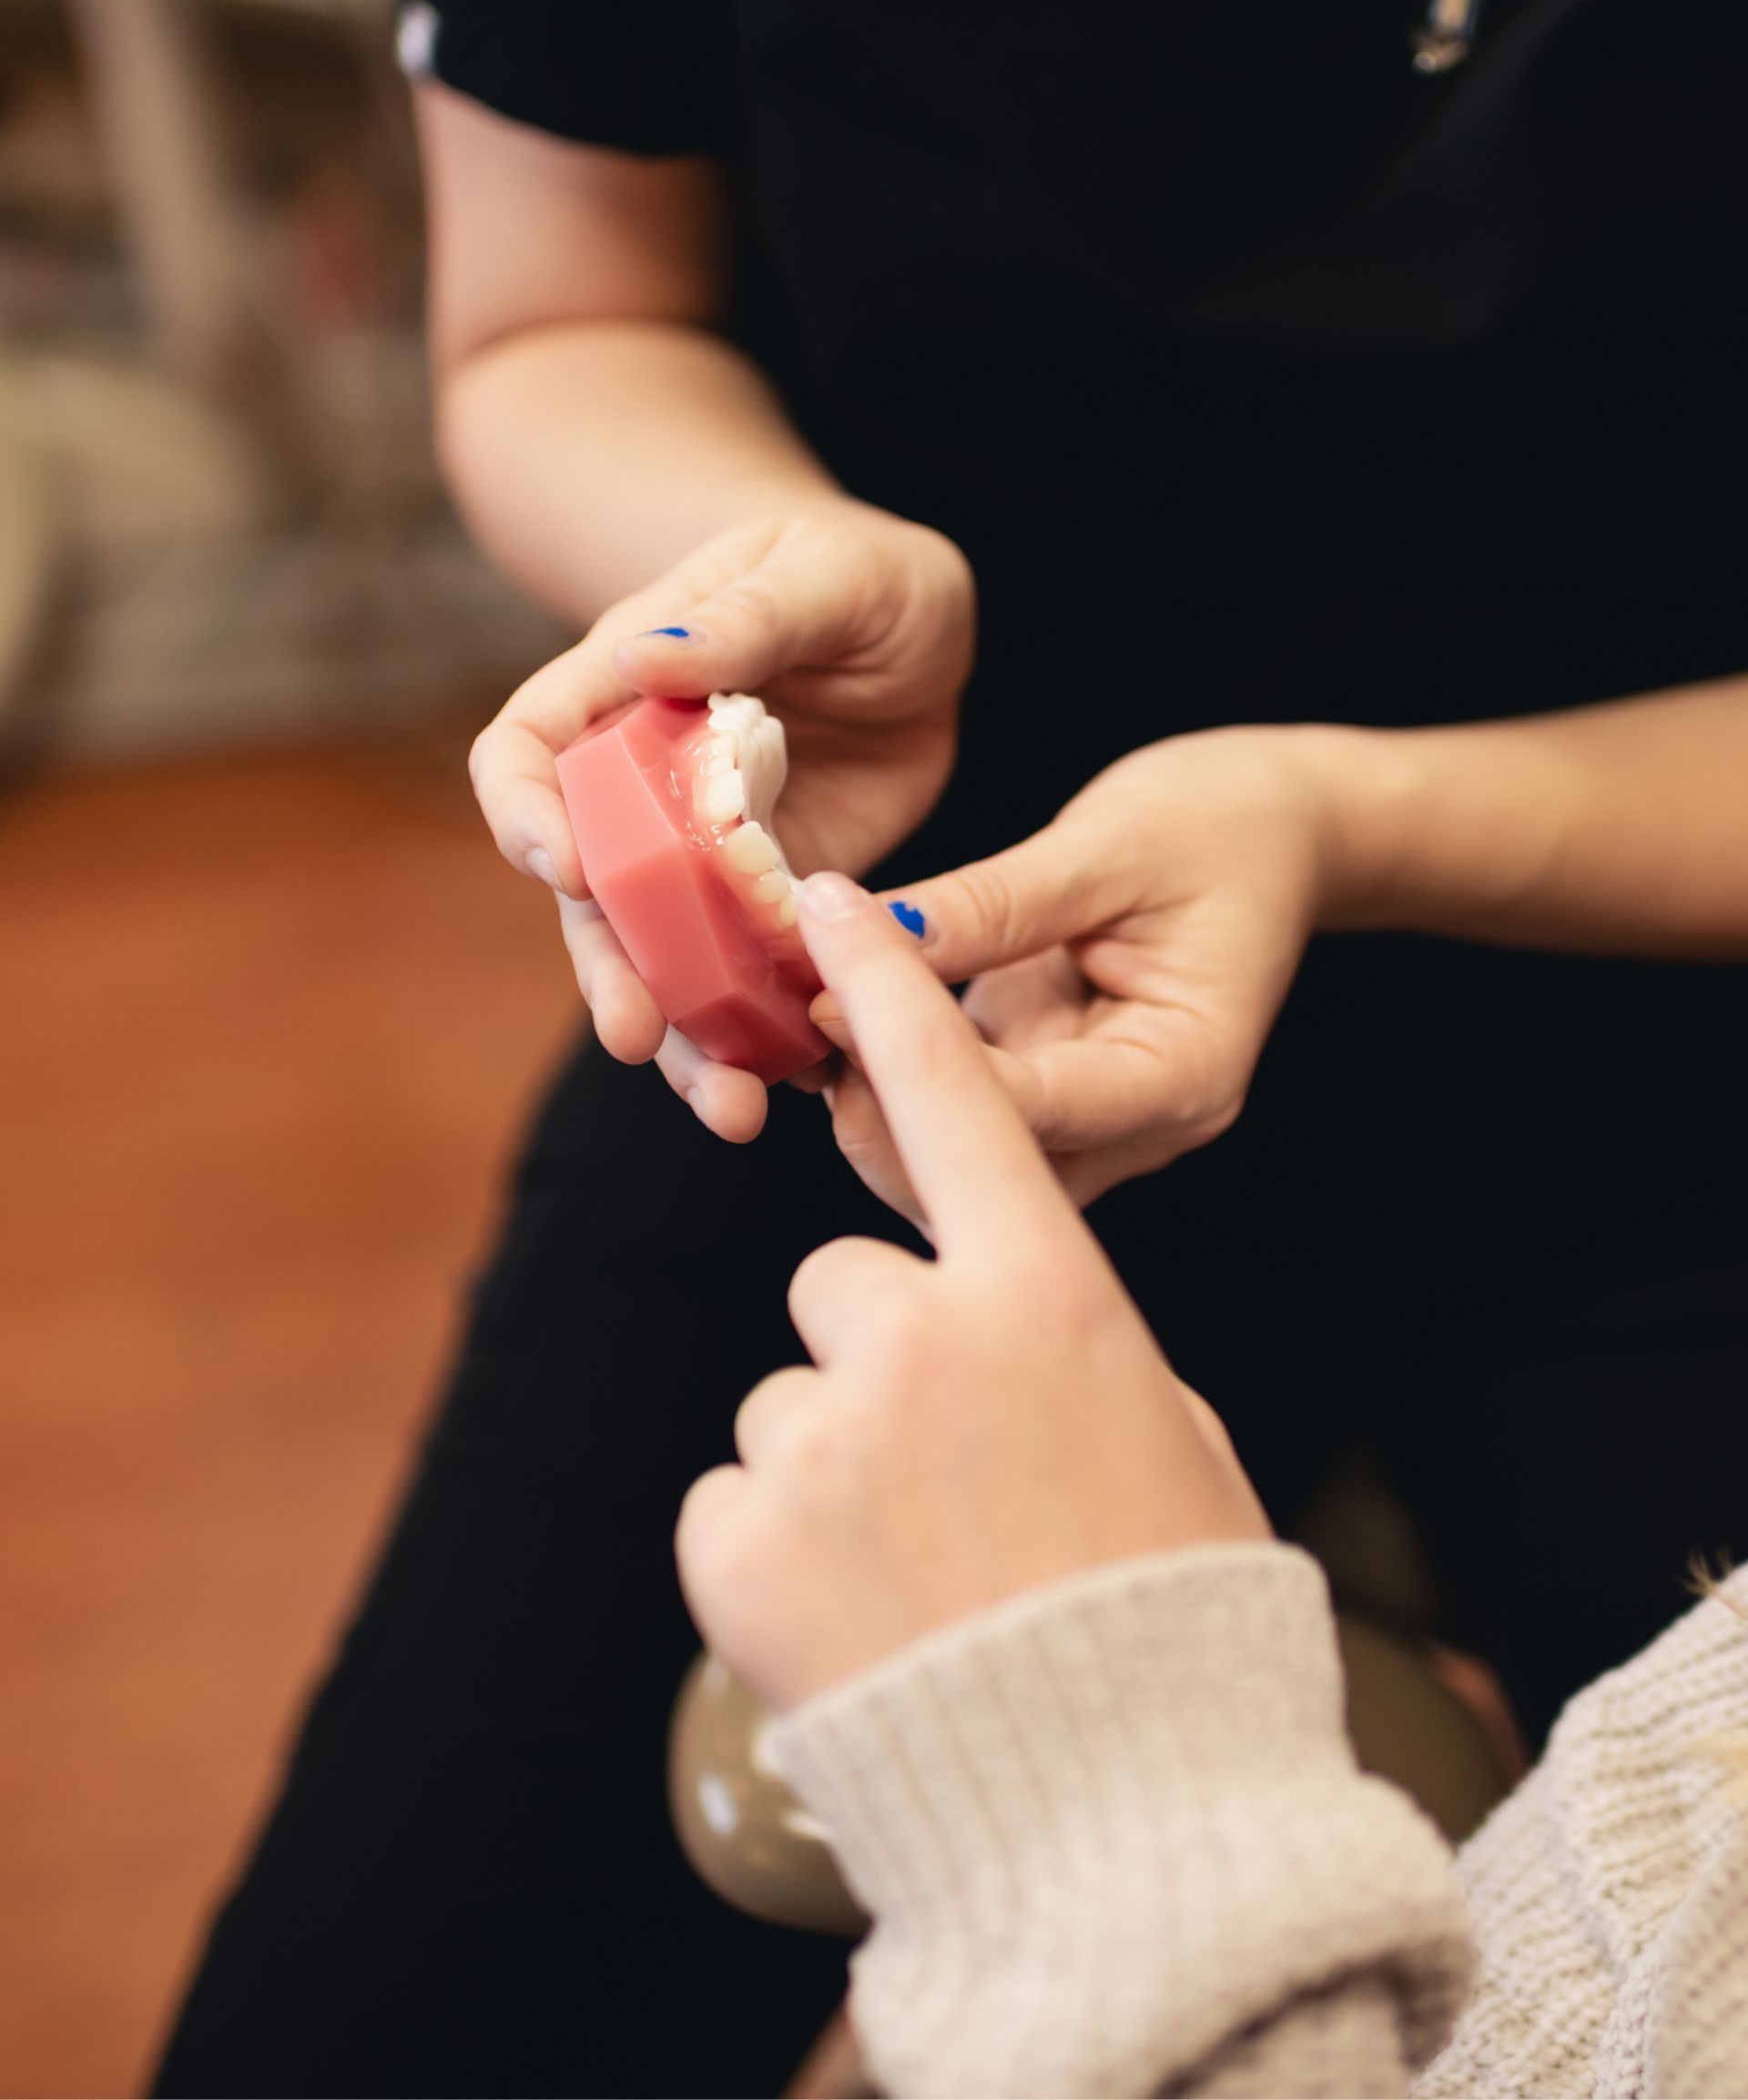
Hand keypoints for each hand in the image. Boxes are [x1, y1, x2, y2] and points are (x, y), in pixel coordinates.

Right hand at [469, 500, 973, 1138]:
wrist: (918, 633)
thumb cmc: (854, 573)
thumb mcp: (824, 572)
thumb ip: (743, 618)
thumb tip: (642, 656)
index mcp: (622, 691)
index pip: (528, 754)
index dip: (528, 816)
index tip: (567, 869)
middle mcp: (641, 788)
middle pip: (589, 894)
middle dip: (605, 969)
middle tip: (637, 1036)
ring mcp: (702, 856)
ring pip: (664, 959)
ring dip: (684, 1037)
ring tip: (729, 1107)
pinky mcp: (766, 904)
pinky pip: (748, 980)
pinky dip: (766, 1032)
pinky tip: (802, 1082)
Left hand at [675, 872, 1267, 1711]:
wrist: (1122, 1820)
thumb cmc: (1174, 1615)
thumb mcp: (1169, 1441)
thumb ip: (1075, 1350)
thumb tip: (1012, 1336)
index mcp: (1047, 1297)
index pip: (954, 1102)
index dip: (896, 996)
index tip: (843, 909)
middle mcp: (921, 1336)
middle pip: (843, 1278)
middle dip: (882, 1356)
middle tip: (950, 1480)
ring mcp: (819, 1433)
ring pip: (790, 1398)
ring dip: (834, 1465)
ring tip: (917, 1574)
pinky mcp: (735, 1534)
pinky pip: (736, 1496)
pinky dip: (779, 1552)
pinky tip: (857, 1620)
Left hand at [815, 726, 1343, 1215]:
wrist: (1283, 831)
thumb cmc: (1223, 826)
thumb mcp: (1108, 847)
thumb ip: (992, 904)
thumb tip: (866, 933)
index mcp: (1183, 1075)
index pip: (1034, 1108)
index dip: (918, 1067)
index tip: (828, 1006)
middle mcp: (1143, 1126)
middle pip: (991, 1169)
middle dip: (883, 1111)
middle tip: (798, 1018)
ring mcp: (1097, 1121)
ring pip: (964, 1159)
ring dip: (878, 1098)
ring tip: (808, 1009)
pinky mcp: (1052, 1090)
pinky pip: (962, 1108)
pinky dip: (896, 1070)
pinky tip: (842, 1012)